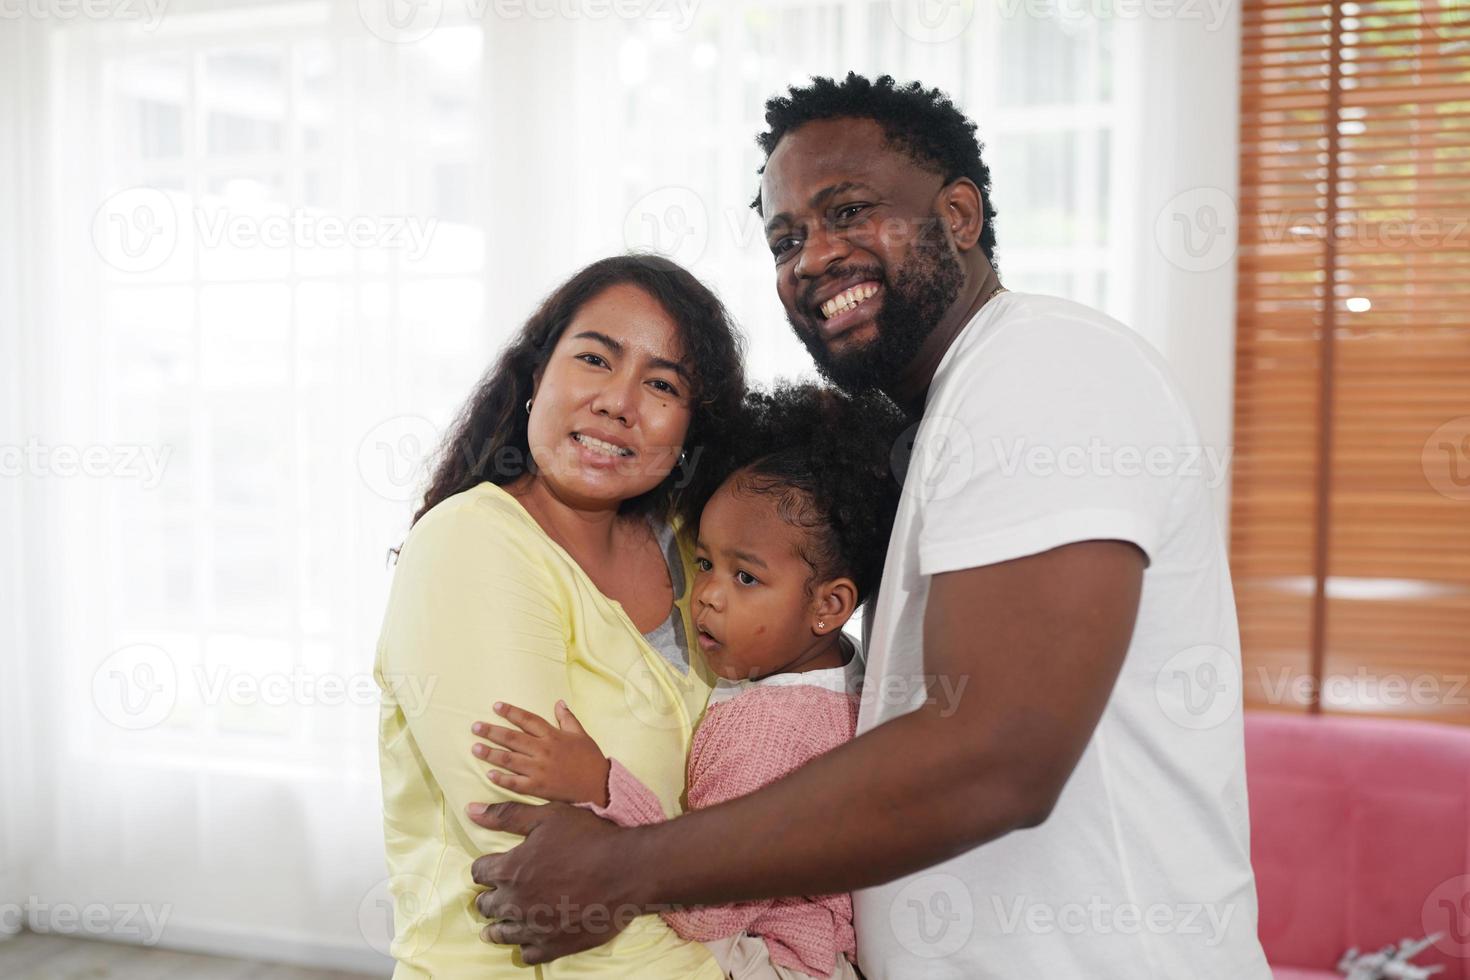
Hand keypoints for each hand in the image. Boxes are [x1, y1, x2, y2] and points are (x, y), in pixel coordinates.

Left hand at [468, 800, 641, 963]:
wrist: (628, 871)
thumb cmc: (589, 839)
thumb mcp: (549, 816)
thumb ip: (507, 815)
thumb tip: (471, 811)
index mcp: (510, 870)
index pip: (478, 873)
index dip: (486, 868)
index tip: (494, 867)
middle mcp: (515, 902)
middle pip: (486, 905)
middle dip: (490, 897)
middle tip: (499, 893)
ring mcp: (534, 928)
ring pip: (501, 933)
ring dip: (500, 925)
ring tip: (503, 922)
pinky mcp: (554, 945)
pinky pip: (527, 953)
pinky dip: (525, 944)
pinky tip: (530, 936)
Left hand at [471, 700, 610, 805]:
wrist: (600, 786)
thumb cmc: (591, 759)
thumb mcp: (581, 735)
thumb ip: (568, 718)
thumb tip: (558, 702)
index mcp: (553, 736)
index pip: (528, 719)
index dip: (511, 712)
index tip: (495, 706)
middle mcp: (544, 750)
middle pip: (513, 738)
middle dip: (492, 731)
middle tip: (475, 727)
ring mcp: (540, 770)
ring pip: (510, 759)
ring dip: (491, 753)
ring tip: (475, 748)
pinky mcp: (539, 787)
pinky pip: (516, 783)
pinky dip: (502, 779)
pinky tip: (489, 774)